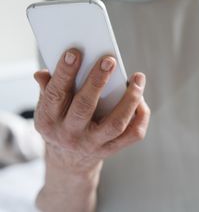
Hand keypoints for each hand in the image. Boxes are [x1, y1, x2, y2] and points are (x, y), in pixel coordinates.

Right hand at [33, 48, 150, 174]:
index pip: (55, 95)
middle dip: (97, 82)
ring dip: (129, 99)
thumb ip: (48, 88)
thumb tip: (43, 73)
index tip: (75, 52)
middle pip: (85, 107)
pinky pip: (133, 134)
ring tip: (137, 79)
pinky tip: (142, 99)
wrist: (69, 158)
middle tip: (109, 60)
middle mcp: (70, 135)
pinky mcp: (112, 148)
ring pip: (116, 123)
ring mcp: (93, 144)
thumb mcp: (48, 108)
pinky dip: (141, 116)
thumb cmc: (61, 122)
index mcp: (49, 121)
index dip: (64, 73)